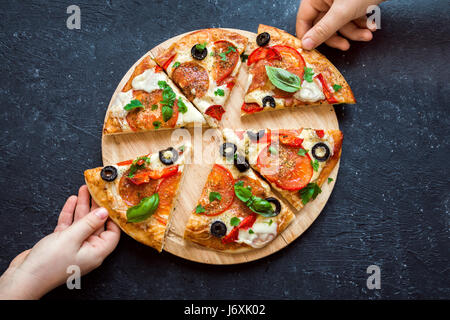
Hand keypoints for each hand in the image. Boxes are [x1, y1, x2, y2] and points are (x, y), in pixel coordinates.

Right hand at [0, 185, 119, 298]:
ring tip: (83, 190)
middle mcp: (88, 250)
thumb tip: (104, 212)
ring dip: (82, 206)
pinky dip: (70, 213)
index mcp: (96, 252)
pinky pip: (69, 226)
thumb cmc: (49, 263)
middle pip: (96, 224)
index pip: (112, 233)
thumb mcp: (72, 238)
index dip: (112, 217)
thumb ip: (89, 223)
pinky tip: (72, 201)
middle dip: (95, 206)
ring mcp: (74, 247)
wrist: (25, 277)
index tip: (111, 202)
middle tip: (95, 190)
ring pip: (81, 223)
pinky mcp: (61, 244)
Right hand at [296, 0, 382, 50]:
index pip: (304, 21)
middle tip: (346, 46)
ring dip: (355, 32)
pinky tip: (371, 25)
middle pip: (323, 26)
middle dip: (340, 36)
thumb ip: (323, 30)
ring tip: (368, 34)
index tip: (312, 50)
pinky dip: (361, 24)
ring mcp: (338, 2)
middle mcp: (325, 0)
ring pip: (340, 25)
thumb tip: (306, 45)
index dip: (308, 37)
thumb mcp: (342, 12)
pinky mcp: (351, 4)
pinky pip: (351, 19)